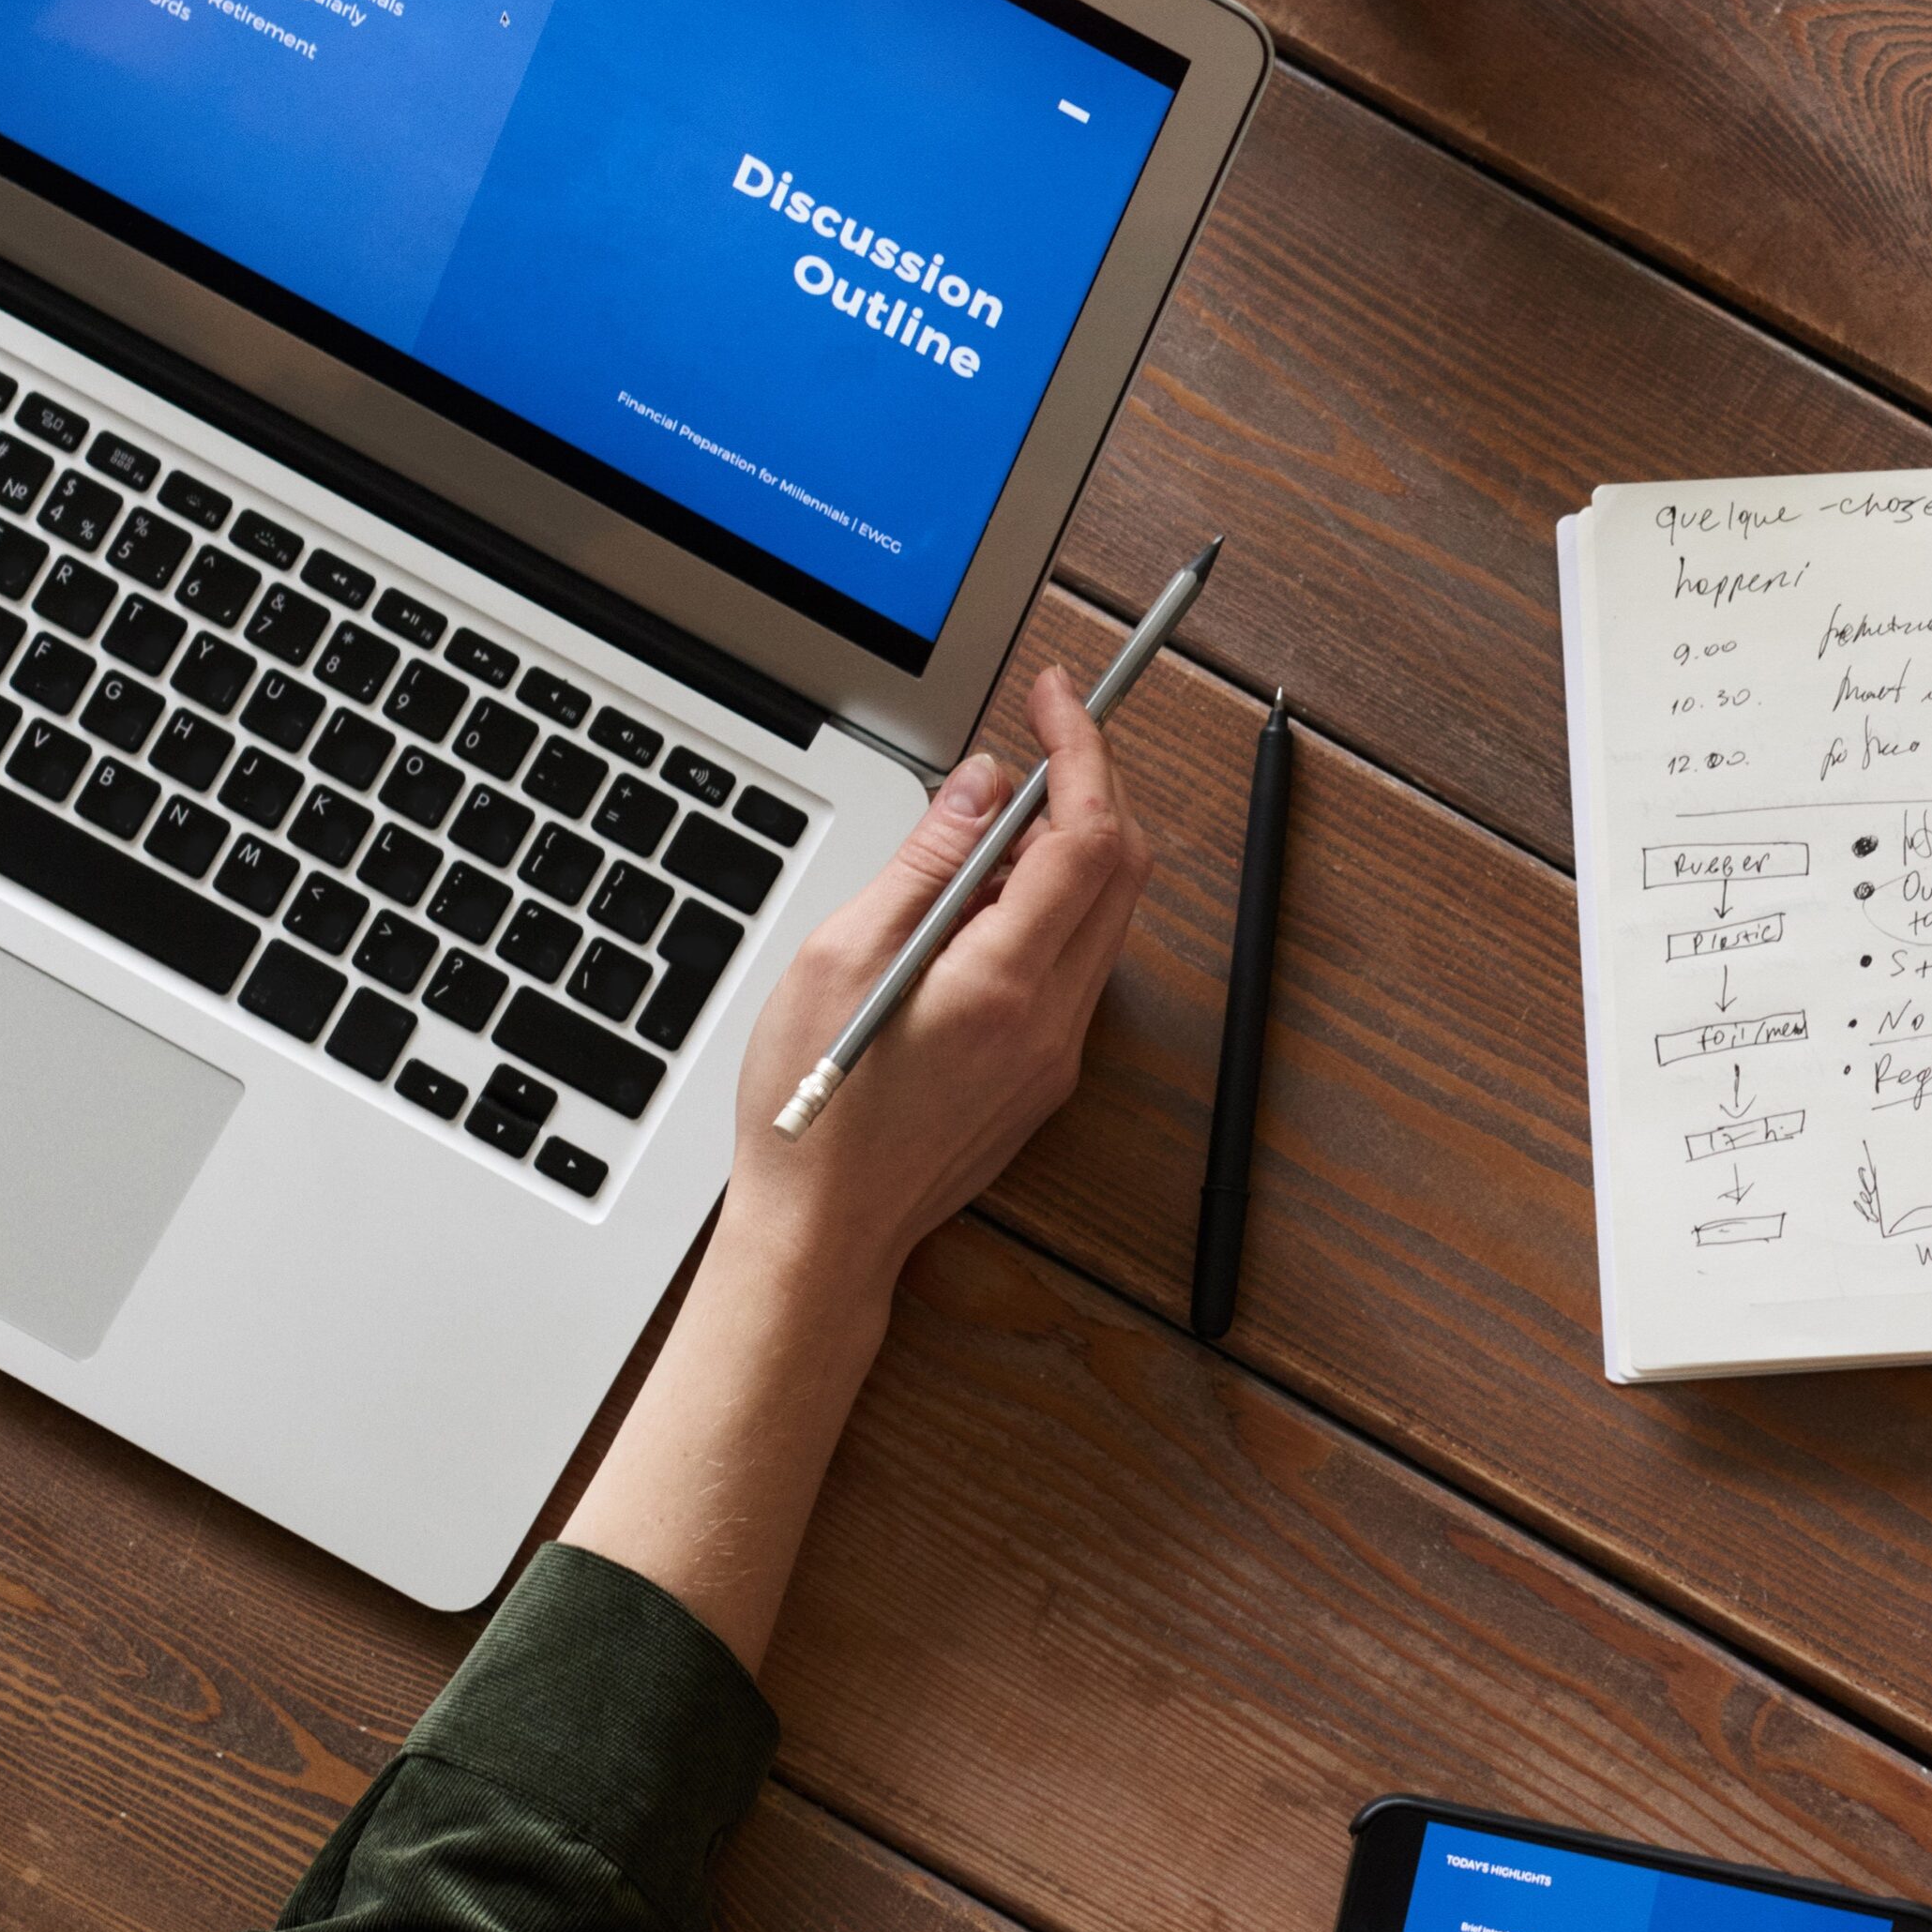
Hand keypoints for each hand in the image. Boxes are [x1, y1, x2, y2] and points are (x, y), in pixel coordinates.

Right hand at [721, 664, 1154, 1308]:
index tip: (1056, 697)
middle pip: (1119, 869)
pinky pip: (1075, 963)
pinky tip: (974, 911)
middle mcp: (1055, 1018)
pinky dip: (1047, 910)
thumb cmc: (812, 1108)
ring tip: (974, 839)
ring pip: (1103, 915)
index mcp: (1006, 983)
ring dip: (1064, 850)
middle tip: (1033, 739)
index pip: (1086, 836)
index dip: (1081, 752)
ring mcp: (1060, 1051)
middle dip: (1088, 787)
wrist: (823, 1234)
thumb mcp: (844, 954)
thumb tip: (981, 784)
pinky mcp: (1047, 1073)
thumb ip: (926, 861)